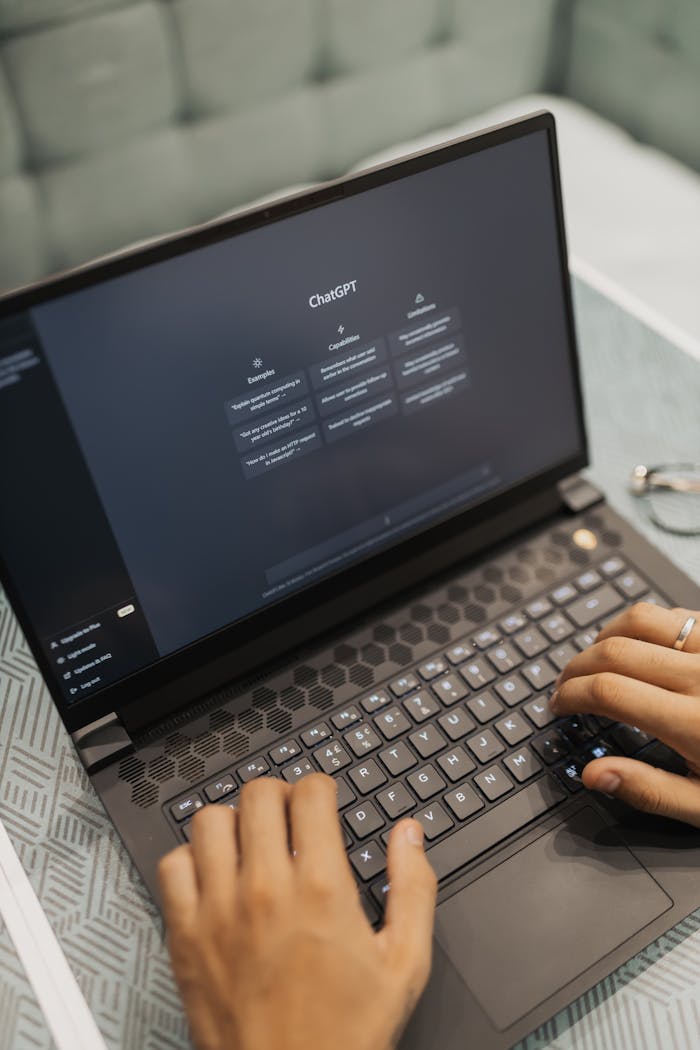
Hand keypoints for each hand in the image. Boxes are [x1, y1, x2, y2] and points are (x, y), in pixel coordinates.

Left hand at [158, 773, 436, 1049]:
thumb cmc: (345, 1035)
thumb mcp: (404, 962)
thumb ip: (412, 887)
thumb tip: (409, 834)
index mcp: (321, 889)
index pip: (310, 794)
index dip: (320, 787)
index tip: (322, 799)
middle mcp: (265, 889)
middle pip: (259, 794)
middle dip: (279, 794)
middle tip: (288, 815)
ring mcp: (218, 910)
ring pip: (210, 820)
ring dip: (233, 821)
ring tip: (249, 841)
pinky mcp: (185, 935)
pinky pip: (173, 866)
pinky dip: (190, 860)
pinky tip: (213, 875)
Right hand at [550, 602, 699, 823]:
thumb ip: (650, 790)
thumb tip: (595, 773)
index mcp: (694, 722)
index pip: (606, 690)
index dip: (570, 695)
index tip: (559, 707)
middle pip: (613, 650)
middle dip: (575, 666)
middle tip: (564, 687)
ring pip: (640, 618)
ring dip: (605, 636)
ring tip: (593, 660)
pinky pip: (675, 614)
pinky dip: (643, 626)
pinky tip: (639, 648)